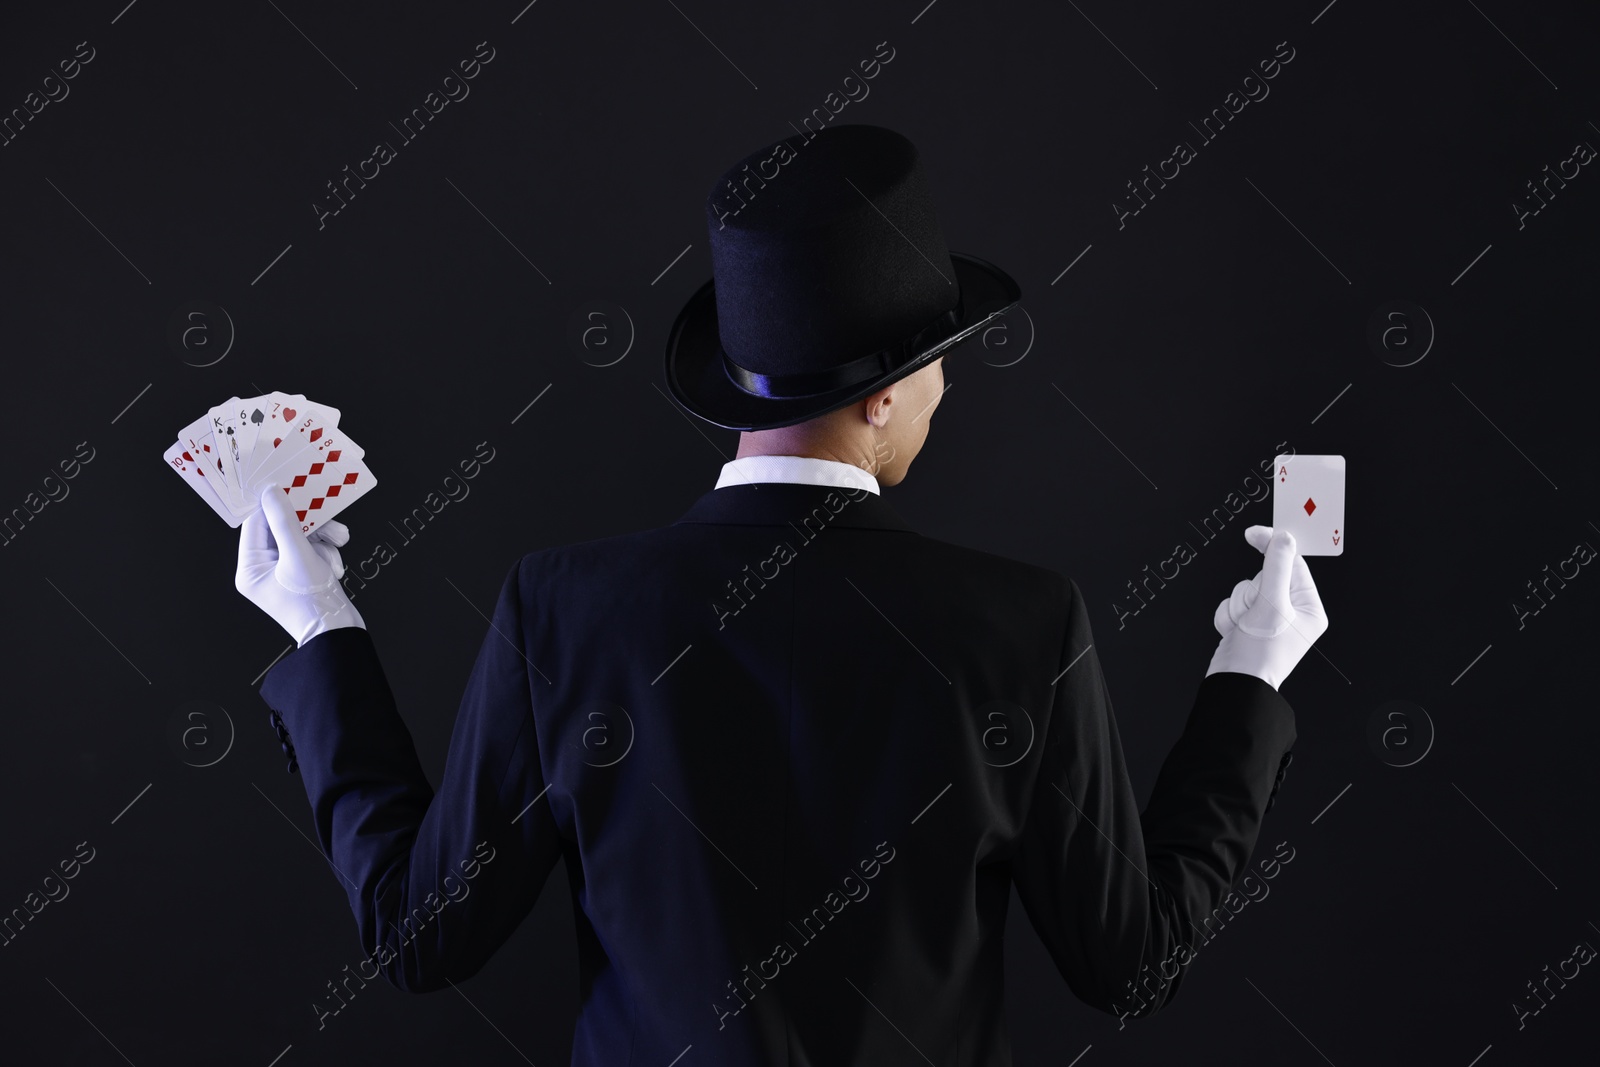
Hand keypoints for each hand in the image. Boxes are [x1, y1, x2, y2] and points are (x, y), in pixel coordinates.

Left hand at [236, 482, 365, 647]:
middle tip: (329, 523)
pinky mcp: (301, 572)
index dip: (274, 505)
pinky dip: (326, 550)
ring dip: (323, 538)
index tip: (292, 489)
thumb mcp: (300, 556)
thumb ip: (285, 521)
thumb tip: (272, 492)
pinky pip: (312, 547)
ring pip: (301, 536)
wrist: (338, 633)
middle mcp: (262, 569)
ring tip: (339, 544)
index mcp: (250, 569)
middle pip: (281, 528)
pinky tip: (335, 564)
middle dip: (309, 526)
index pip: (256, 524)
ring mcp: (282, 570)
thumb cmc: (314, 603)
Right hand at [1205, 525, 1327, 690]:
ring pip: (1245, 588)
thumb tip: (1283, 537)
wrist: (1233, 684)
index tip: (1254, 532)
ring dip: (1238, 606)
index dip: (1273, 547)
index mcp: (1309, 608)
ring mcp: (1268, 618)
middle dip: (1252, 593)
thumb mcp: (1272, 604)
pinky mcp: (1248, 623)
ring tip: (1244, 628)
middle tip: (1255, 612)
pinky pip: (1232, 602)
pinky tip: (1235, 632)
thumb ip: (1277, 566)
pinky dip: (1229, 616)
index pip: (1293, 564)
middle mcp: (1291, 612)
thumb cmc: (1259, 655)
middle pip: (1264, 575)